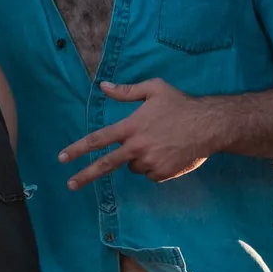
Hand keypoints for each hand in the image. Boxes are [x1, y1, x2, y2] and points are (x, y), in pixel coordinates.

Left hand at [58, 79, 217, 189]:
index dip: (78, 148)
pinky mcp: (162, 174)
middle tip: (70, 185)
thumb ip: (127, 91)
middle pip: (105, 165)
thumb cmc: (181, 104)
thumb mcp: (154, 89)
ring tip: (159, 142)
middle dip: (85, 175)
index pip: (98, 139)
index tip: (62, 158)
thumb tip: (104, 86)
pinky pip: (150, 174)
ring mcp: (149, 162)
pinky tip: (168, 152)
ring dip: (138, 158)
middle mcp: (137, 147)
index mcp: (131, 127)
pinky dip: (154, 166)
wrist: (210, 125)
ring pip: (133, 166)